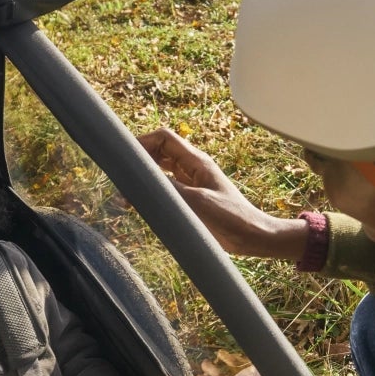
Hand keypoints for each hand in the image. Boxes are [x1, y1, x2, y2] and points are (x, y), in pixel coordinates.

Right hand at [137, 129, 309, 260]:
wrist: (252, 237)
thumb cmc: (232, 218)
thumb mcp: (198, 202)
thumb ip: (170, 189)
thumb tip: (142, 179)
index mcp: (196, 162)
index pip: (163, 138)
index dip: (142, 141)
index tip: (125, 157)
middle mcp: (192, 168)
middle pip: (158, 152)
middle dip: (139, 161)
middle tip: (121, 180)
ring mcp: (191, 183)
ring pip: (160, 171)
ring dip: (144, 178)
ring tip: (127, 196)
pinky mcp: (191, 198)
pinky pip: (166, 188)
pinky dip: (152, 193)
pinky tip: (141, 206)